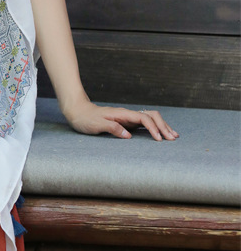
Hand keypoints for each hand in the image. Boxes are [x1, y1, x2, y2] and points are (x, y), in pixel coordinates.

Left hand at [62, 97, 177, 140]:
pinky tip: (159, 134)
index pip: (143, 119)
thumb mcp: (96, 125)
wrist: (78, 111)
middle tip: (173, 138)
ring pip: (150, 119)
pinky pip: (144, 123)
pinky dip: (154, 128)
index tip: (159, 139)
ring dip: (161, 126)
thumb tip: (128, 135)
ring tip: (172, 136)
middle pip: (151, 116)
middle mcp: (127, 114)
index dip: (153, 128)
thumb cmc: (85, 119)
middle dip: (163, 126)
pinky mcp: (126, 122)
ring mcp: (127, 118)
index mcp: (122, 114)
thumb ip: (112, 128)